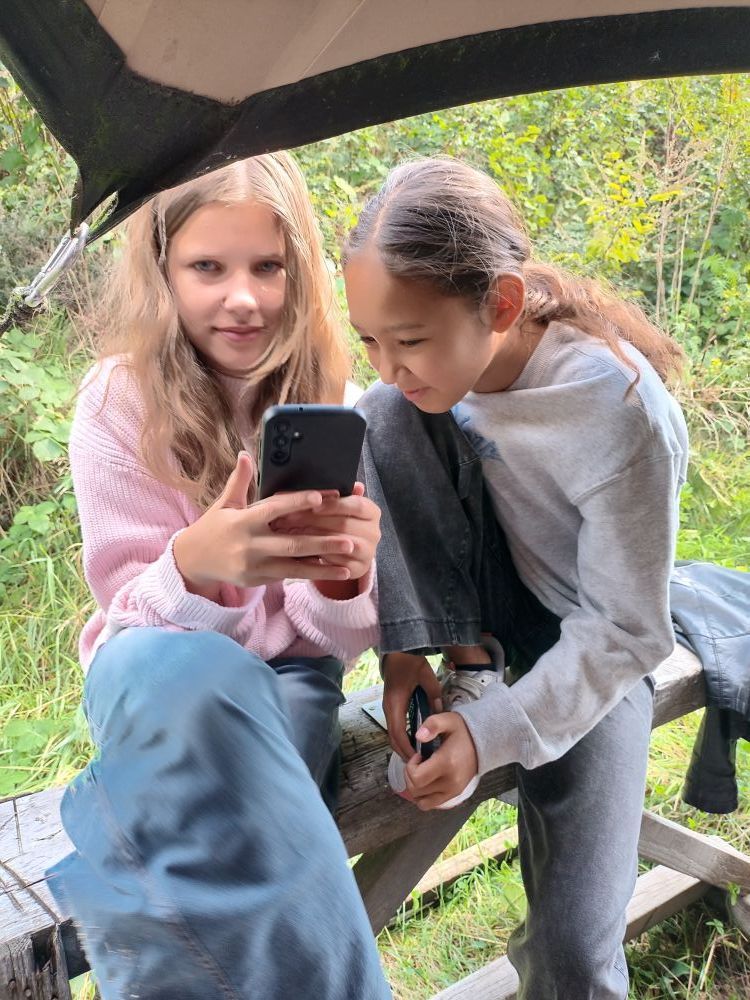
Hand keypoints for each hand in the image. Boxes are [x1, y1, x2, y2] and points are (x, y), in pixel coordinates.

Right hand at [173, 452, 357, 592]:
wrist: (193, 561)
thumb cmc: (213, 526)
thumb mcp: (224, 503)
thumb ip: (239, 481)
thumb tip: (245, 454)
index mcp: (242, 522)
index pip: (274, 509)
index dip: (297, 502)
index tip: (321, 497)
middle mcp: (250, 546)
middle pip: (292, 544)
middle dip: (323, 544)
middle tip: (350, 541)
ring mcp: (254, 567)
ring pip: (294, 567)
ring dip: (323, 566)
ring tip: (350, 566)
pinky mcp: (257, 580)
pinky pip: (288, 576)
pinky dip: (310, 574)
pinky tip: (331, 572)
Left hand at [271, 482, 380, 582]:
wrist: (346, 553)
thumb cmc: (337, 523)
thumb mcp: (337, 507)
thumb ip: (333, 495)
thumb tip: (322, 480)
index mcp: (372, 512)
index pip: (356, 504)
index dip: (334, 505)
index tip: (312, 505)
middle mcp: (375, 532)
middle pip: (344, 524)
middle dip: (314, 521)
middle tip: (289, 518)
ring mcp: (368, 552)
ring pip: (338, 544)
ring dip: (312, 538)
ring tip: (290, 532)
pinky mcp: (358, 569)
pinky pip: (335, 562)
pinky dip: (316, 556)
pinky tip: (299, 550)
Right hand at [382, 652, 443, 761]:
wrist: (397, 649)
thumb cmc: (411, 662)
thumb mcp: (427, 676)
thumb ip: (434, 695)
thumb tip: (440, 712)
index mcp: (396, 703)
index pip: (399, 733)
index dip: (407, 748)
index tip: (418, 760)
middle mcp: (388, 708)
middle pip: (392, 738)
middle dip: (404, 752)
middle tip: (420, 764)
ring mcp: (387, 707)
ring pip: (392, 734)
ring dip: (402, 746)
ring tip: (419, 756)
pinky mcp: (390, 705)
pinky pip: (394, 727)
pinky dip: (402, 737)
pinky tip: (414, 741)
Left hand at [403, 712, 478, 809]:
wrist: (483, 743)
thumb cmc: (462, 731)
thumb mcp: (448, 720)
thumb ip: (433, 724)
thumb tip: (419, 736)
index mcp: (447, 764)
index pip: (416, 778)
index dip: (410, 766)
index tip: (418, 755)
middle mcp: (450, 782)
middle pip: (416, 790)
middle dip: (410, 776)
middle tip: (418, 763)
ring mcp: (453, 791)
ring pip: (421, 801)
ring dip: (415, 787)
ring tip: (421, 772)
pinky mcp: (454, 795)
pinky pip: (430, 804)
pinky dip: (423, 796)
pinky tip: (427, 781)